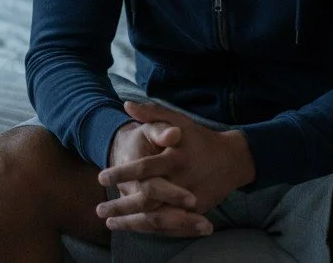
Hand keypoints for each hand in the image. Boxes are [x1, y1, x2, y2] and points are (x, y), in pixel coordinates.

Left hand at [97, 101, 255, 234]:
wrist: (232, 160)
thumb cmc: (199, 138)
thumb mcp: (178, 120)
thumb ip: (152, 114)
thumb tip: (126, 105)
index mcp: (176, 158)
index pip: (145, 168)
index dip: (122, 173)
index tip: (101, 177)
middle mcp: (183, 181)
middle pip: (148, 199)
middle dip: (122, 206)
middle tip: (99, 210)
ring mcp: (191, 199)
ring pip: (158, 217)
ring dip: (131, 222)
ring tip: (109, 222)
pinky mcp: (196, 212)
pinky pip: (170, 224)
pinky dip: (150, 228)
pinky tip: (132, 227)